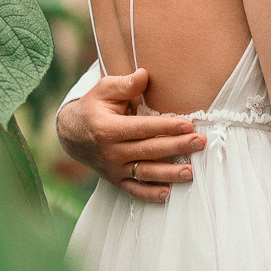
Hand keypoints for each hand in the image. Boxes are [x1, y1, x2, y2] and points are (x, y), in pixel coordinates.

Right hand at [53, 69, 203, 202]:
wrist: (70, 133)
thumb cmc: (93, 107)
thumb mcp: (103, 90)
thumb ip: (124, 84)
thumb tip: (144, 75)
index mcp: (106, 128)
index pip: (142, 128)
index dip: (166, 126)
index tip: (188, 124)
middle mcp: (110, 151)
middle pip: (148, 150)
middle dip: (176, 147)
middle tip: (200, 143)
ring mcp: (112, 168)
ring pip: (144, 173)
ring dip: (169, 174)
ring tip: (191, 172)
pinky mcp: (114, 180)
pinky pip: (133, 190)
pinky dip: (150, 195)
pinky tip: (168, 194)